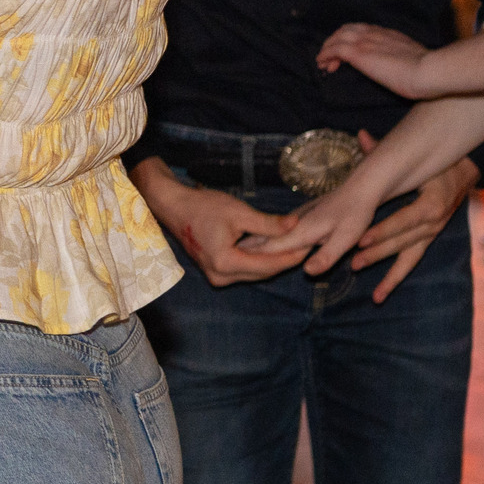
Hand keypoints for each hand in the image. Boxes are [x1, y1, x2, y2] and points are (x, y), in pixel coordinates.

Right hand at [133, 164, 315, 287]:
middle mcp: (221, 276)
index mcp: (226, 262)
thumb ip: (268, 223)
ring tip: (295, 248)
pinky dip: (259, 260)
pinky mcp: (215, 272)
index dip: (290, 257)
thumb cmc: (203, 207)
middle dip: (285, 261)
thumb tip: (295, 225)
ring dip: (273, 262)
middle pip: (263, 273)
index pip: (268, 265)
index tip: (310, 246)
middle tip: (307, 247)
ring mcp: (216, 277)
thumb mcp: (238, 212)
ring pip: (255, 273)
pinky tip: (273, 249)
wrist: (173, 207)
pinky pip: (244, 270)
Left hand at [316, 148, 477, 297]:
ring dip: (381, 262)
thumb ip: (386, 151)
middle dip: (377, 250)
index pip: (408, 219)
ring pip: (406, 253)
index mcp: (434, 200)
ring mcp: (432, 232)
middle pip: (405, 240)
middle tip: (351, 259)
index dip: (385, 229)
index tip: (361, 238)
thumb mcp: (416, 158)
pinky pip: (411, 263)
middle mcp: (436, 220)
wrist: (463, 171)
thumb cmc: (434, 161)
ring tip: (356, 268)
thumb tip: (363, 136)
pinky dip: (394, 280)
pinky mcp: (427, 240)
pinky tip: (377, 297)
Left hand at [317, 22, 435, 96]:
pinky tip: (321, 63)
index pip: (363, 29)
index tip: (348, 53)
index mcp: (389, 34)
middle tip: (331, 58)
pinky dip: (325, 54)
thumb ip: (401, 56)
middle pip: (346, 29)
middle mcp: (375, 34)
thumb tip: (399, 66)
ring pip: (337, 38)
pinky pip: (335, 49)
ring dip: (327, 49)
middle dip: (335, 41)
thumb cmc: (427, 70)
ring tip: (323, 62)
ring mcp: (366, 42)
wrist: (428, 70)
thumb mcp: (412, 57)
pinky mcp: (359, 54)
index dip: (351, 38)